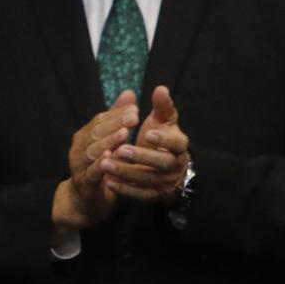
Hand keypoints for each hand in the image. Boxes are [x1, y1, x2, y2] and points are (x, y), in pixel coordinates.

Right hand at [54, 91, 138, 230]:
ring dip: (109, 142)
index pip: (99, 120)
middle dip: (115, 124)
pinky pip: (92, 172)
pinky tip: (112, 159)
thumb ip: (117, 117)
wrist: (85, 199)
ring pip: (93, 151)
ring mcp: (79, 165)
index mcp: (85, 135)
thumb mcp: (109, 139)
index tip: (135, 106)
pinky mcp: (84, 183)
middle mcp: (79, 147)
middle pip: (96, 132)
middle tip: (134, 117)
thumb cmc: (100, 166)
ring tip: (125, 134)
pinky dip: (101, 165)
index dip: (116, 113)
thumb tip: (129, 93)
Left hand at [102, 85, 189, 201]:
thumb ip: (162, 106)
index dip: (164, 139)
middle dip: (141, 157)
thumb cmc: (160, 136)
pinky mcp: (155, 194)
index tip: (147, 133)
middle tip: (120, 150)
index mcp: (180, 145)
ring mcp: (166, 182)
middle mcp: (176, 165)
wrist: (165, 165)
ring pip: (148, 179)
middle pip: (162, 163)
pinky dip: (125, 189)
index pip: (176, 143)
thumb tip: (160, 89)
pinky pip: (141, 194)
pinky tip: (107, 181)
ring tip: (105, 164)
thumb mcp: (162, 120)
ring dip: (126, 172)